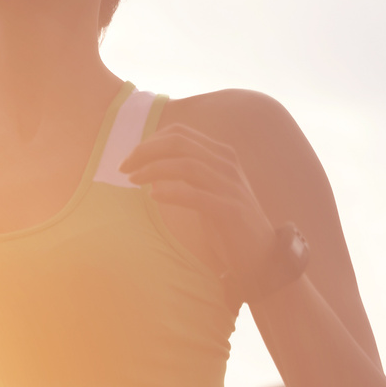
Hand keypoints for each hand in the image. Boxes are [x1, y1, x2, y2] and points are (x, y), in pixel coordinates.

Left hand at [123, 125, 275, 280]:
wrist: (261, 253)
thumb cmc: (227, 222)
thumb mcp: (208, 190)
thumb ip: (187, 173)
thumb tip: (150, 168)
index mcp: (221, 154)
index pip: (180, 134)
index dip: (150, 142)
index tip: (130, 158)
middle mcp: (227, 164)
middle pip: (180, 143)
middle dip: (146, 152)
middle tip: (124, 167)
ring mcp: (230, 186)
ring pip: (186, 165)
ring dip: (153, 170)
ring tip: (133, 180)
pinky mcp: (230, 210)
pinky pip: (196, 195)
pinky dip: (171, 193)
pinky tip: (153, 196)